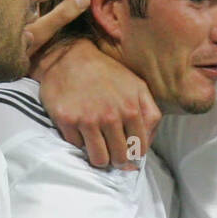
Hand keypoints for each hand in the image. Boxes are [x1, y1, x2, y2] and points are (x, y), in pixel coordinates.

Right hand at [36, 38, 160, 168]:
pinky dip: (79, 140)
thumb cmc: (106, 74)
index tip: (128, 148)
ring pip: (99, 160)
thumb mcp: (137, 87)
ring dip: (99, 157)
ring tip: (97, 146)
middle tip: (111, 150)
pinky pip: (77, 146)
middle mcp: (110, 115)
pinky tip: (79, 127)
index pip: (140, 148)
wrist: (69, 57)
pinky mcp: (67, 120)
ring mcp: (88, 119)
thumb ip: (149, 114)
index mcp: (131, 108)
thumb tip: (146, 146)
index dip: (134, 153)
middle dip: (117, 158)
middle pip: (120, 158)